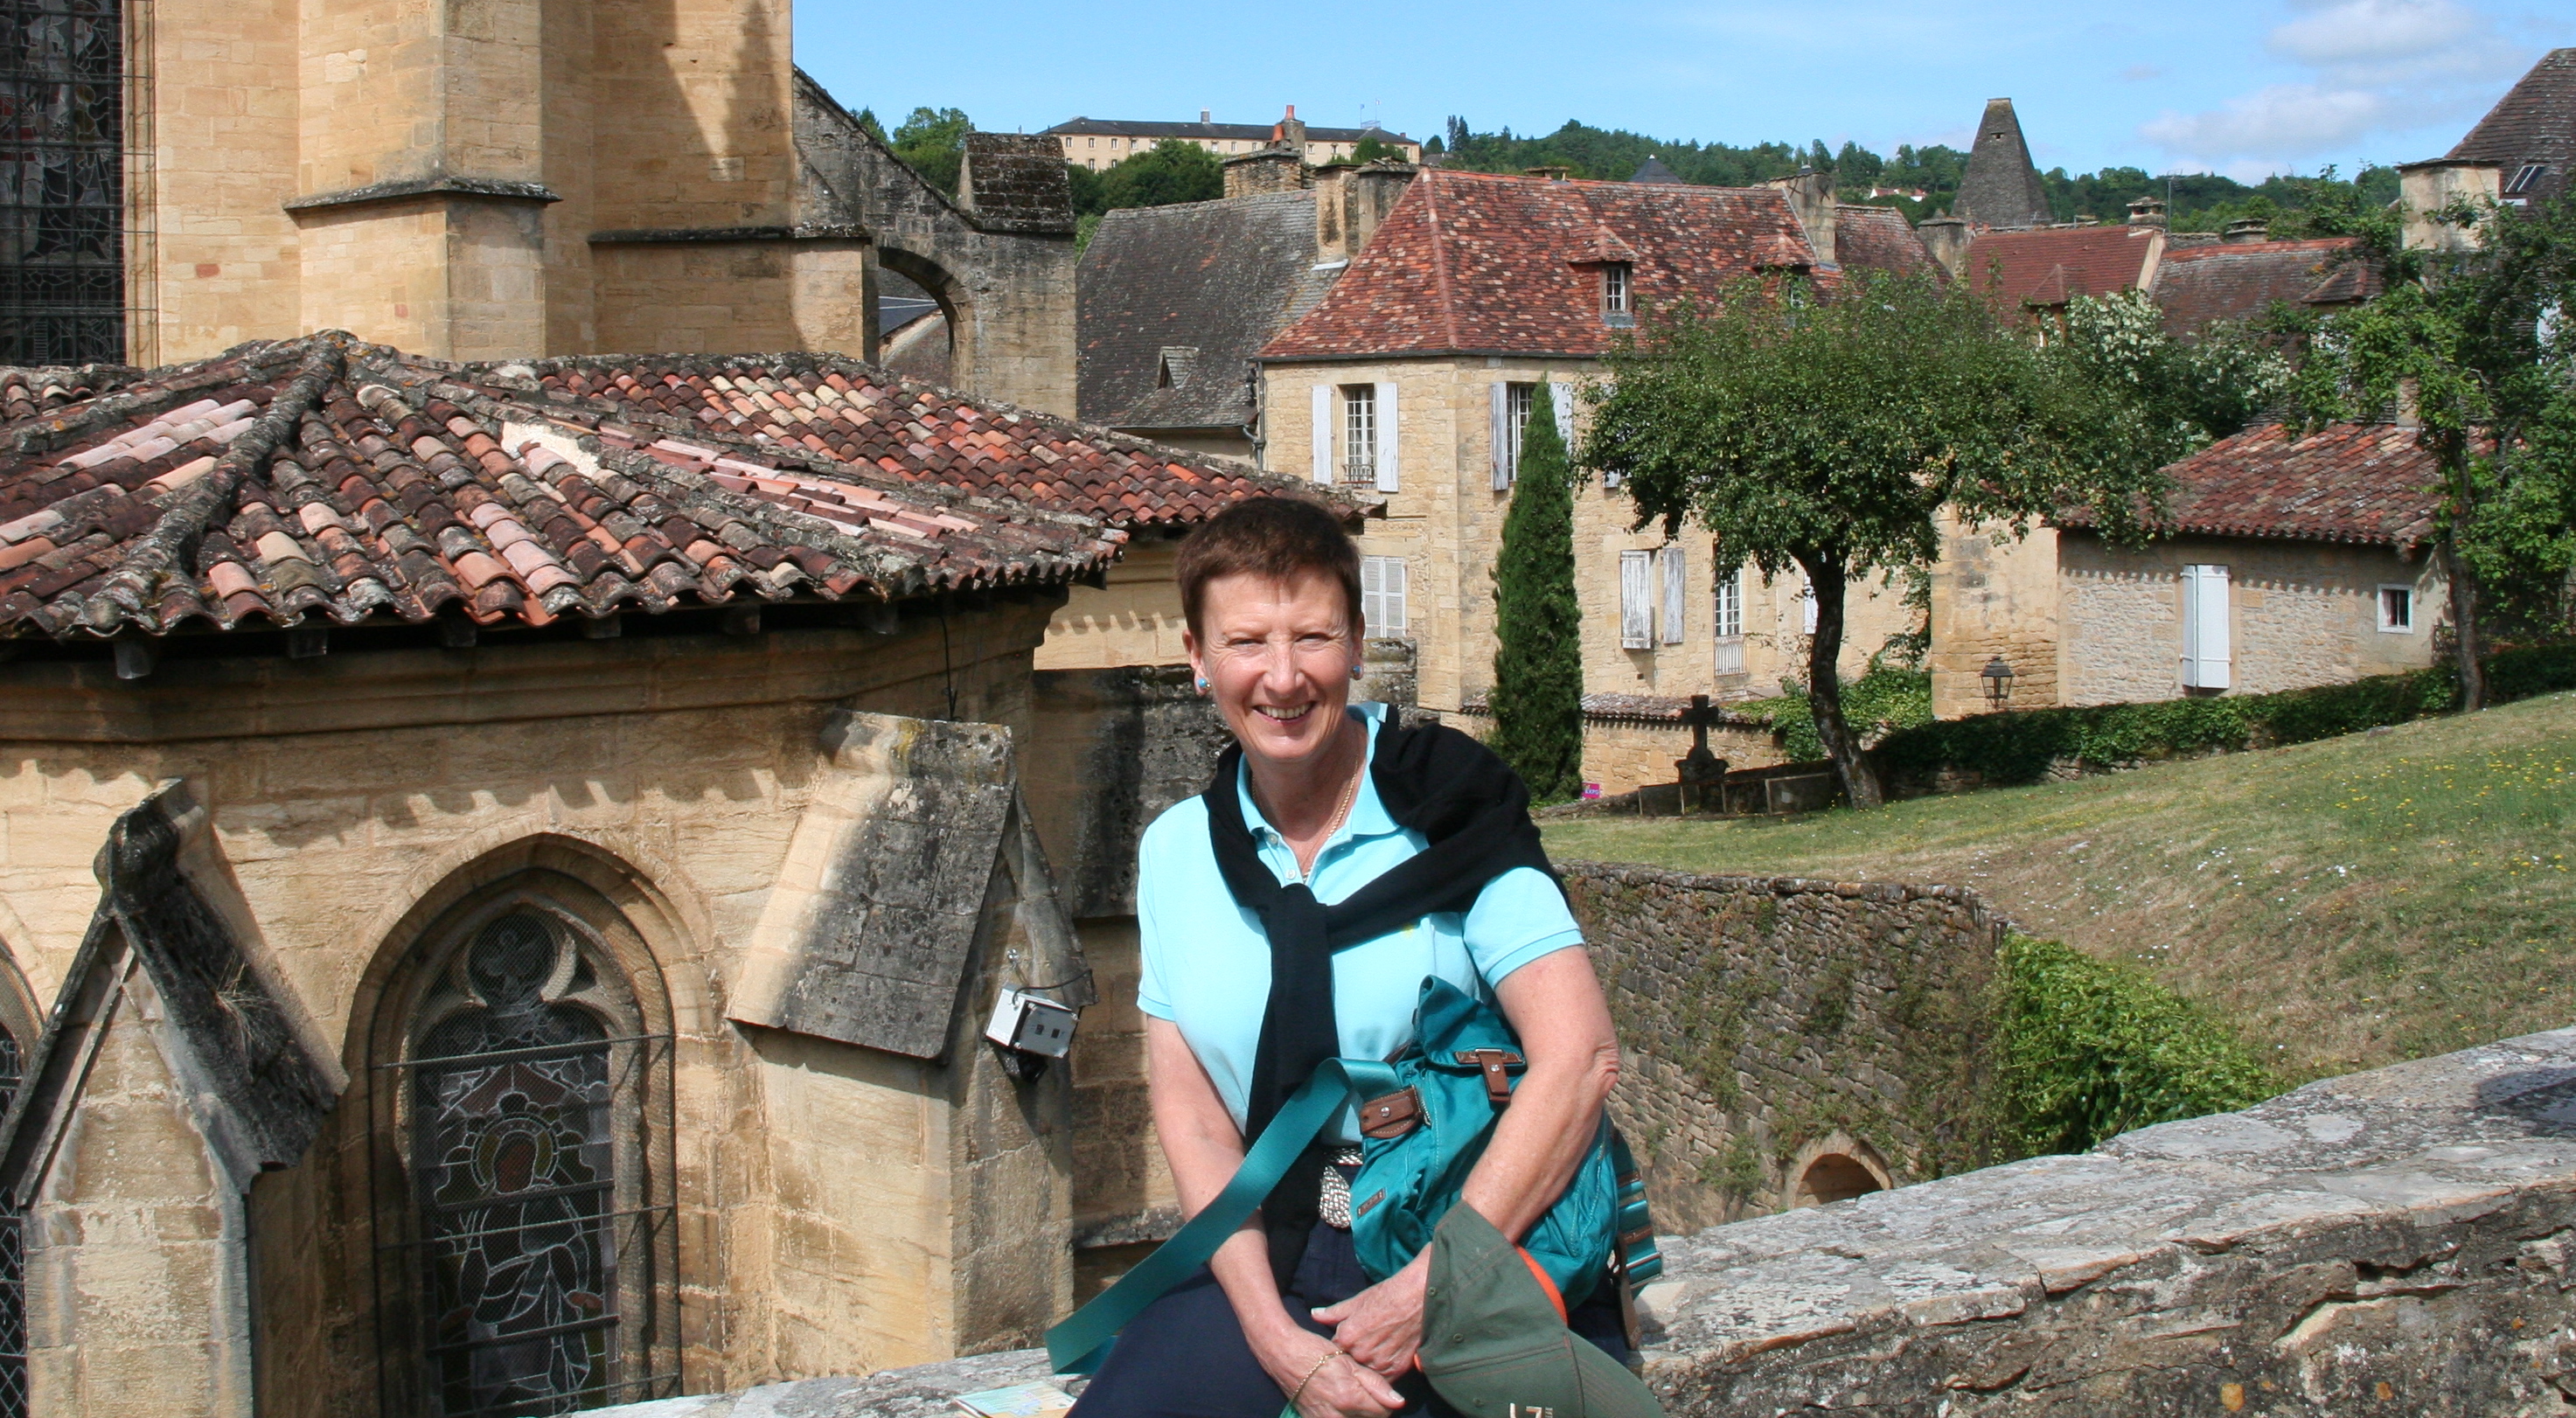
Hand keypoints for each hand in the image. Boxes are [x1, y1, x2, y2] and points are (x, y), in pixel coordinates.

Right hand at [1255, 1326, 1403, 1417]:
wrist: (1283, 1353)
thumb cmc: (1316, 1352)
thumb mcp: (1349, 1361)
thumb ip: (1376, 1384)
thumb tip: (1398, 1402)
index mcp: (1350, 1398)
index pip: (1384, 1413)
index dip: (1385, 1401)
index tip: (1380, 1390)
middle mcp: (1337, 1416)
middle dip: (1372, 1408)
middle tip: (1364, 1392)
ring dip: (1358, 1414)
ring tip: (1351, 1397)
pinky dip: (1342, 1416)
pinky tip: (1338, 1403)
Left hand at [1311, 1255, 1428, 1379]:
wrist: (1417, 1298)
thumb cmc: (1386, 1296)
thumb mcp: (1357, 1301)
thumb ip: (1334, 1313)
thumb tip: (1315, 1315)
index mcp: (1346, 1337)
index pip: (1335, 1352)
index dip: (1341, 1348)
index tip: (1349, 1343)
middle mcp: (1361, 1354)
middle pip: (1352, 1364)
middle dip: (1355, 1358)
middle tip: (1366, 1346)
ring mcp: (1379, 1363)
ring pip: (1367, 1373)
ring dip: (1369, 1367)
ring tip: (1377, 1352)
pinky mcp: (1397, 1369)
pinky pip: (1384, 1380)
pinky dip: (1384, 1374)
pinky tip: (1387, 1360)